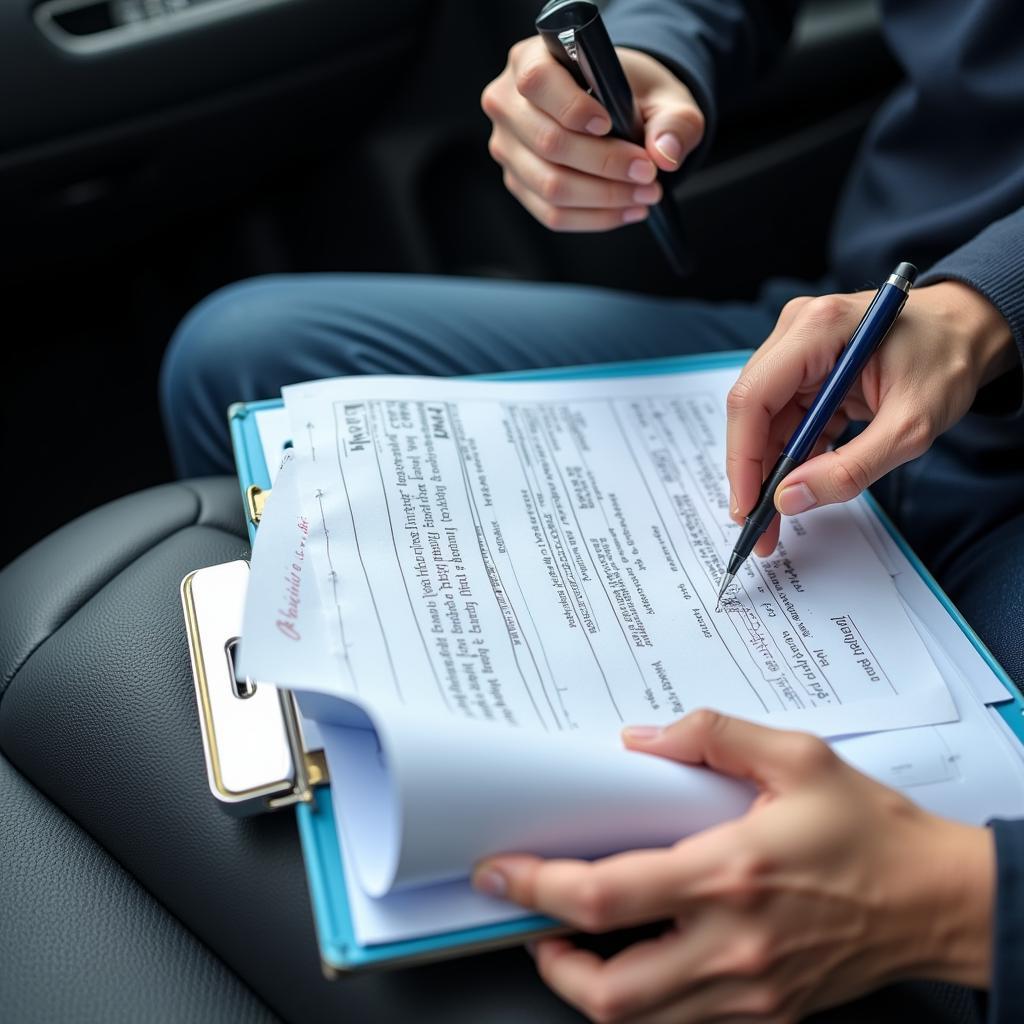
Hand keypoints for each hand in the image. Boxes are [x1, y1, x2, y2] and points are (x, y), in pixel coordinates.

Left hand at [473, 711, 994, 1023]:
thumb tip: (642, 739)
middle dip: (549, 958)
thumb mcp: (797, 756)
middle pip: (607, 988)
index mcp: (730, 874)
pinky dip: (644, 997)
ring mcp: (749, 990)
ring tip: (574, 939)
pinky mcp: (767, 1013)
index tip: (504, 871)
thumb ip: (713, 736)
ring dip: (590, 983)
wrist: (939, 903)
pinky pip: (683, 1022)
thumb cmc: (870, 830)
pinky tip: (640, 954)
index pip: (606, 896)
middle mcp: (732, 945)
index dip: (541, 886)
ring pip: (640, 1018)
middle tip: (530, 919)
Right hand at [481, 37, 703, 230]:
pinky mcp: (519, 184)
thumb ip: (673, 120)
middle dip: (604, 164)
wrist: (613, 110)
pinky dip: (596, 217)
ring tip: (645, 194)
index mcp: (531, 58)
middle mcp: (508, 104)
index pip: (537, 81)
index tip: (609, 123)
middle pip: (548, 143)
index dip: (572, 106)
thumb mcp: (662, 95)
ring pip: (550, 186)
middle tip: (648, 172)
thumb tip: (665, 155)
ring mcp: (508, 149)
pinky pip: (553, 214)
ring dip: (604, 197)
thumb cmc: (630, 94)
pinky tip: (627, 210)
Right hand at [726, 281, 1016, 555]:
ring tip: (775, 516)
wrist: (967, 330)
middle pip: (751, 410)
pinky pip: (783, 417)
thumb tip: (789, 499)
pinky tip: (802, 482)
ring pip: (763, 419)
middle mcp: (796, 330)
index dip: (742, 458)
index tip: (747, 509)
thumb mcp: (912, 426)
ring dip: (769, 468)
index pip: (753, 399)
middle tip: (757, 526)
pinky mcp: (803, 367)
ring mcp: (797, 348)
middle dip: (752, 472)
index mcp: (818, 328)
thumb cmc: (948, 361)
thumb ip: (851, 469)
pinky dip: (791, 454)